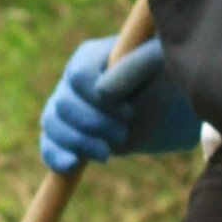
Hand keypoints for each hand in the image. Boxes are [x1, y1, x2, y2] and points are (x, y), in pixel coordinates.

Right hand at [39, 33, 202, 173]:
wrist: (172, 106)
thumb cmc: (168, 75)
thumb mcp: (160, 62)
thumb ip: (135, 66)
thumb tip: (102, 92)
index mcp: (92, 56)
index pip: (78, 76)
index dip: (99, 99)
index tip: (128, 111)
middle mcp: (73, 80)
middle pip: (63, 103)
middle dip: (93, 124)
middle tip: (123, 133)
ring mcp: (69, 107)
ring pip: (52, 123)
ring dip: (78, 142)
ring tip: (106, 154)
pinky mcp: (71, 133)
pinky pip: (49, 144)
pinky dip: (55, 155)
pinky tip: (70, 165)